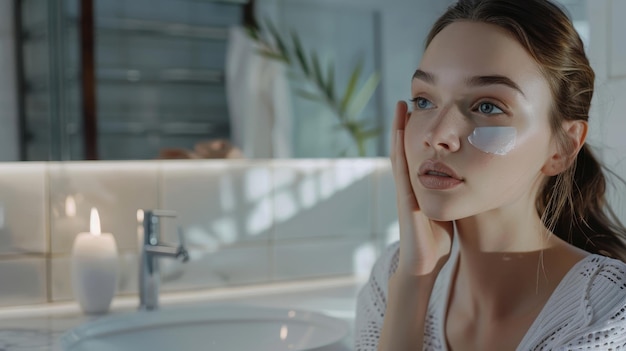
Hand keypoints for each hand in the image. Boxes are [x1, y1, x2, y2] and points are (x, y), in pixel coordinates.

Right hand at [390, 101, 453, 275]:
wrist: (424, 263)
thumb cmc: (437, 239)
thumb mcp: (449, 207)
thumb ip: (453, 192)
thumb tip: (469, 177)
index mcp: (420, 184)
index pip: (418, 152)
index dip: (419, 131)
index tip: (424, 109)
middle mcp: (409, 183)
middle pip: (406, 147)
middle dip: (406, 123)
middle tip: (408, 99)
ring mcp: (404, 189)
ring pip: (399, 153)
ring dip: (398, 129)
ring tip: (402, 106)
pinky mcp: (403, 198)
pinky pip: (400, 169)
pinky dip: (398, 149)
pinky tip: (399, 132)